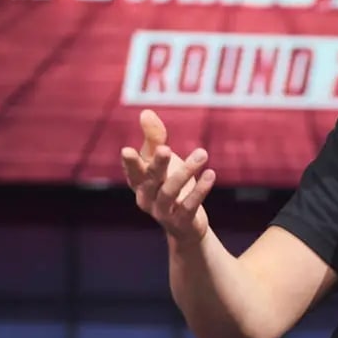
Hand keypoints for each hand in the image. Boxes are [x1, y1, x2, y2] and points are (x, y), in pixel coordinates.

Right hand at [121, 109, 215, 243]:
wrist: (184, 225)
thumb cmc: (168, 185)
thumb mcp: (161, 161)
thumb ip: (154, 138)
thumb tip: (145, 112)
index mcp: (139, 183)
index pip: (132, 172)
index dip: (130, 163)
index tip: (127, 150)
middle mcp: (147, 198)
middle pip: (151, 180)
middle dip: (157, 164)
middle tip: (165, 148)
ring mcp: (163, 212)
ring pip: (170, 192)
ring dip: (186, 172)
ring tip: (202, 153)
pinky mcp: (182, 221)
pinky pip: (189, 206)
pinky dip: (200, 190)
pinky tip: (211, 173)